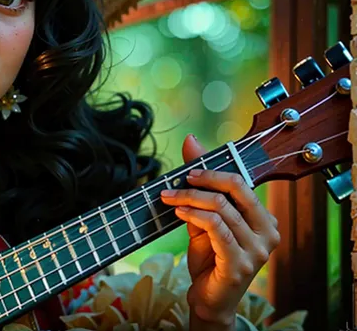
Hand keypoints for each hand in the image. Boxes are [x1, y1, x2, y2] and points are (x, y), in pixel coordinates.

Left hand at [159, 134, 280, 329]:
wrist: (208, 298)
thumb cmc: (209, 258)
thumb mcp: (203, 216)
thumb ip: (200, 184)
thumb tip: (191, 140)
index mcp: (264, 218)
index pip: (241, 182)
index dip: (213, 171)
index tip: (188, 170)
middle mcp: (268, 232)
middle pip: (236, 189)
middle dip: (204, 180)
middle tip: (179, 180)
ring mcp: (257, 250)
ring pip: (222, 208)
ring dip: (190, 199)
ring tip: (170, 198)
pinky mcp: (241, 264)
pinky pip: (217, 229)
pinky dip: (195, 215)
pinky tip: (179, 212)